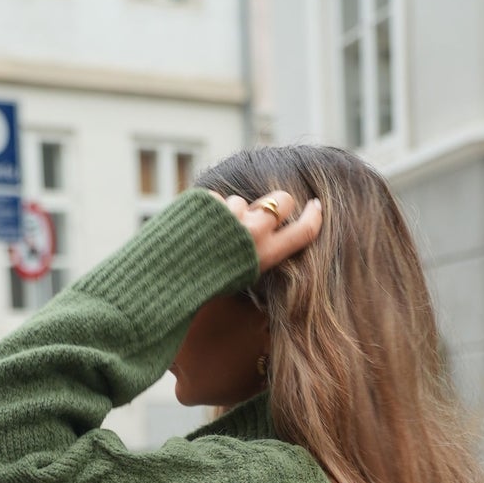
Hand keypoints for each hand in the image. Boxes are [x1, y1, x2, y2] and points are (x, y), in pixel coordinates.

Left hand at [205, 189, 322, 273]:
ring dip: (232, 212)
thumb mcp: (242, 273)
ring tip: (212, 236)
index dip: (313, 217)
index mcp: (265, 255)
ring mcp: (232, 214)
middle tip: (262, 212)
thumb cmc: (206, 282)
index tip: (315, 205)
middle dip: (275, 202)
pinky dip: (209, 211)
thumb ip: (259, 249)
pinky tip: (198, 229)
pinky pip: (217, 199)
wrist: (167, 278)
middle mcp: (253, 233)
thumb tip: (272, 223)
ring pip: (243, 201)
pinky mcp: (210, 202)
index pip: (302, 232)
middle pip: (282, 200)